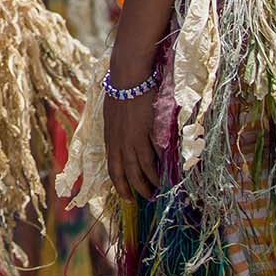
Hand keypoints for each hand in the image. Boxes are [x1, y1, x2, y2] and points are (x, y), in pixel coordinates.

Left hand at [103, 77, 161, 201]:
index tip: (126, 196)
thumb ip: (117, 130)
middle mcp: (118, 142)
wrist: (128, 75)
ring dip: (149, 183)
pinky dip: (158, 169)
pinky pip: (151, 158)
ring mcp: (131, 139)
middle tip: (144, 200)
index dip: (119, 184)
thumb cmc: (121, 90)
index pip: (113, 167)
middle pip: (125, 173)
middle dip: (134, 190)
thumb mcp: (112, 114)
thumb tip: (122, 141)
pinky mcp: (144, 134)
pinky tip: (165, 176)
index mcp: (110, 137)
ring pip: (139, 170)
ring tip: (158, 192)